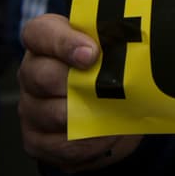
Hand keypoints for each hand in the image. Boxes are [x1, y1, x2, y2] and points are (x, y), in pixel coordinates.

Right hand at [18, 14, 141, 170]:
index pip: (38, 32)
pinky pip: (60, 143)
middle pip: (39, 74)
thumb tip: (143, 32)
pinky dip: (89, 141)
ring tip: (114, 111)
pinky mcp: (36, 139)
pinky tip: (108, 135)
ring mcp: (31, 108)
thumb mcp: (115, 48)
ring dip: (86, 113)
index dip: (62, 42)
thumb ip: (118, 38)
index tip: (92, 53)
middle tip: (105, 86)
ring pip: (50, 112)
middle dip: (74, 81)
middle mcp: (32, 73)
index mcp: (47, 42)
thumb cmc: (113, 70)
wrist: (112, 115)